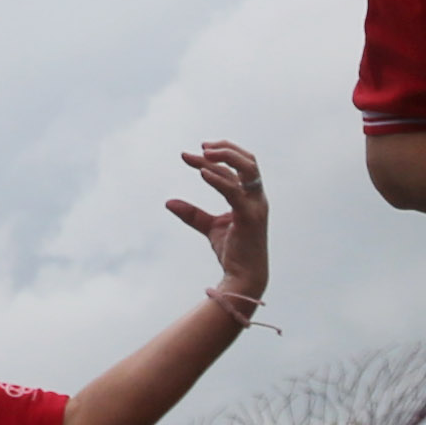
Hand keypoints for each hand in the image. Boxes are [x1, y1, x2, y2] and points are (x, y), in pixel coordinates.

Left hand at [163, 141, 268, 294]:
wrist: (243, 278)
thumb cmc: (232, 252)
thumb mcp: (209, 228)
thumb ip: (192, 214)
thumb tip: (168, 202)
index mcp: (251, 198)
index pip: (236, 169)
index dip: (215, 158)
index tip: (189, 154)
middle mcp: (257, 198)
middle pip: (248, 162)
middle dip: (226, 149)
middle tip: (201, 146)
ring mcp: (256, 206)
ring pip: (248, 170)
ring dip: (225, 157)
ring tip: (202, 152)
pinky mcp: (249, 217)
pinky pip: (235, 191)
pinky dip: (219, 179)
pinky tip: (202, 173)